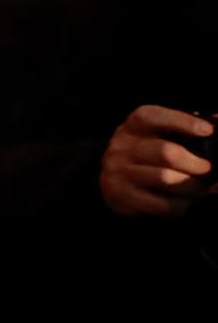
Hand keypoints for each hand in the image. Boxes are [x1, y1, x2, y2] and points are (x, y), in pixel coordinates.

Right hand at [99, 105, 214, 216]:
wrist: (113, 179)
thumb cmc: (147, 153)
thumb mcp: (157, 134)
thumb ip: (184, 128)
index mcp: (133, 126)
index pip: (153, 117)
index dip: (182, 122)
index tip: (208, 130)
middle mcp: (122, 147)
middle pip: (166, 153)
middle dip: (197, 164)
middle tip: (209, 170)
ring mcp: (119, 172)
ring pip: (166, 179)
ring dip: (192, 186)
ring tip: (200, 188)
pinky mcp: (122, 196)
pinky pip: (162, 204)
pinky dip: (182, 204)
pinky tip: (186, 201)